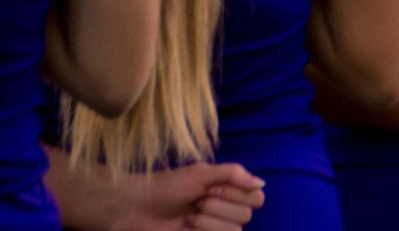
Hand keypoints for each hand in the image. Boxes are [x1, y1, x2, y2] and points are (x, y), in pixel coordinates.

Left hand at [104, 163, 265, 230]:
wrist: (137, 208)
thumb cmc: (167, 186)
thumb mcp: (200, 173)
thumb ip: (233, 174)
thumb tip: (261, 182)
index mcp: (228, 190)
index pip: (257, 197)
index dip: (237, 194)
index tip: (211, 188)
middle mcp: (226, 210)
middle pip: (246, 216)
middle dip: (218, 207)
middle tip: (196, 202)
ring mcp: (215, 228)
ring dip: (209, 223)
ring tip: (189, 217)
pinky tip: (187, 228)